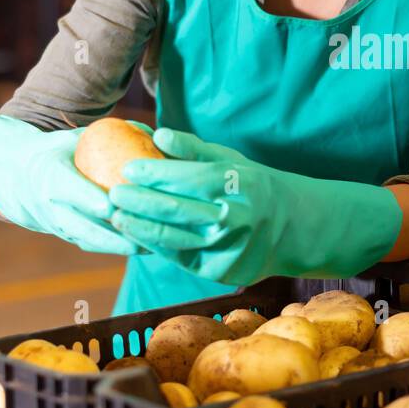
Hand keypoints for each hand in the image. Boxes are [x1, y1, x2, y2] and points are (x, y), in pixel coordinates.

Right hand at [0, 115, 139, 255]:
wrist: (18, 176)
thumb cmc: (57, 150)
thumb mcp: (74, 137)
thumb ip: (111, 134)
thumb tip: (154, 132)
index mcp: (51, 175)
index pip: (69, 189)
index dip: (89, 199)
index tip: (112, 206)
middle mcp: (50, 204)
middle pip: (80, 226)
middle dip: (109, 236)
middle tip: (139, 239)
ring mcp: (56, 224)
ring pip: (87, 240)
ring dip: (117, 247)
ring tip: (151, 248)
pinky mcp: (65, 234)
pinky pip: (90, 243)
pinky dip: (114, 248)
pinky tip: (145, 248)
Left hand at [108, 127, 402, 287]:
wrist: (296, 229)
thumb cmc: (256, 187)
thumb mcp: (233, 161)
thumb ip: (193, 149)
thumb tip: (155, 134)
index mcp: (239, 185)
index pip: (187, 178)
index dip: (154, 173)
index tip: (127, 168)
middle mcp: (236, 219)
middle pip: (176, 211)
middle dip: (139, 202)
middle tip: (112, 194)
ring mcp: (229, 249)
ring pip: (173, 240)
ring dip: (139, 229)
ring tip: (116, 217)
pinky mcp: (222, 273)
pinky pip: (181, 258)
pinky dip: (157, 246)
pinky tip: (137, 235)